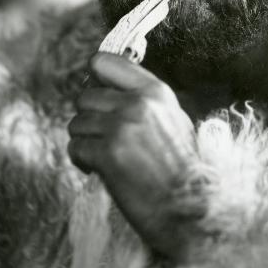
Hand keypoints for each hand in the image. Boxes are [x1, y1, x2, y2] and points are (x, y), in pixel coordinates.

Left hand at [68, 52, 201, 258]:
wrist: (191, 206)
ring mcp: (120, 127)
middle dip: (89, 118)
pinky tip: (97, 169)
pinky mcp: (107, 154)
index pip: (104, 62)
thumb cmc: (183, 166)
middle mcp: (136, 103)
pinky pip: (75, 147)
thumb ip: (144, 99)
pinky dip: (81, 160)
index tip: (98, 96)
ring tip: (101, 155)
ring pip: (76, 123)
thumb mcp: (173, 118)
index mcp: (155, 91)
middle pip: (85, 96)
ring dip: (84, 140)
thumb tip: (109, 89)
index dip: (95, 79)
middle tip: (101, 136)